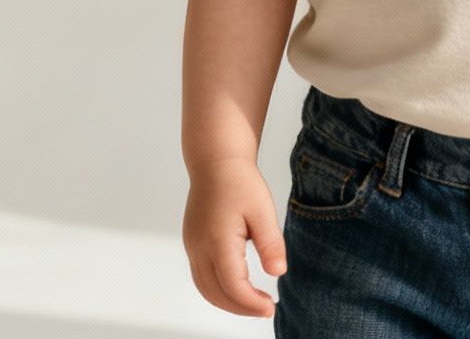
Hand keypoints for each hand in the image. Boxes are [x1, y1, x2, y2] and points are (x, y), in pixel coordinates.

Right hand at [183, 156, 287, 317]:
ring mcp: (192, 246)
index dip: (251, 303)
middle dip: (240, 307)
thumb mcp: (263, 211)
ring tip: (253, 302)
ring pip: (204, 288)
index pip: (233, 286)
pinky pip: (200, 276)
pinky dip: (217, 290)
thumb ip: (270, 243)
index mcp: (217, 241)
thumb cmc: (240, 182)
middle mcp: (199, 247)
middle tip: (265, 308)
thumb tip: (278, 272)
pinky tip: (237, 287)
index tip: (270, 306)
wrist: (216, 161)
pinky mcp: (192, 243)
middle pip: (215, 293)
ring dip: (227, 302)